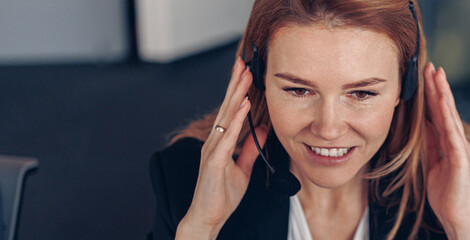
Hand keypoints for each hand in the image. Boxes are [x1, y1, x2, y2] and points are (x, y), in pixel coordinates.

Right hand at [177, 57, 267, 238]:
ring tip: (245, 76)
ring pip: (226, 117)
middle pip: (226, 107)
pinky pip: (227, 137)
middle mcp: (214, 142)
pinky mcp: (213, 162)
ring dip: (236, 95)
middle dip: (236, 84)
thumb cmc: (220, 195)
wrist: (207, 217)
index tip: (245, 72)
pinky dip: (236, 120)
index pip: (230, 111)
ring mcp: (212, 150)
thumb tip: (262, 130)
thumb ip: (250, 149)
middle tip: (244, 62)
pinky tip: (243, 106)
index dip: (237, 90)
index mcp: (220, 142)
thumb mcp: (242, 169)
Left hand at [422, 63, 469, 238]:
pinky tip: (444, 106)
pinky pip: (453, 135)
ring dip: (444, 96)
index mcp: (449, 142)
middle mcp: (458, 141)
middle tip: (431, 67)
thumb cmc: (444, 192)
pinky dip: (449, 119)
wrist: (454, 215)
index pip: (439, 113)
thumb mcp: (430, 162)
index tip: (426, 76)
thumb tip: (421, 124)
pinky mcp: (461, 160)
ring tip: (438, 78)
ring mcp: (461, 149)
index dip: (433, 94)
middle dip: (438, 87)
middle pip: (446, 110)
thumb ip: (428, 143)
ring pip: (451, 117)